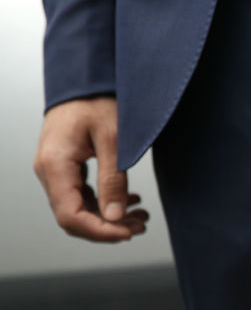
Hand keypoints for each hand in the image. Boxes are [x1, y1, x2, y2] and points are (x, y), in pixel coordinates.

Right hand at [33, 96, 147, 241]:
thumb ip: (113, 180)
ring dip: (109, 217)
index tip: (129, 233)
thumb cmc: (98, 99)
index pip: (70, 216)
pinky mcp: (66, 166)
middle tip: (141, 226)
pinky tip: (131, 201)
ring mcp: (55, 170)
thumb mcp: (113, 139)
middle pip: (73, 217)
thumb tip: (115, 217)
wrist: (85, 77)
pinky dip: (105, 202)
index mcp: (55, 165)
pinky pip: (82, 195)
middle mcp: (49, 171)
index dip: (100, 231)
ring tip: (141, 217)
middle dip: (108, 227)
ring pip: (79, 208)